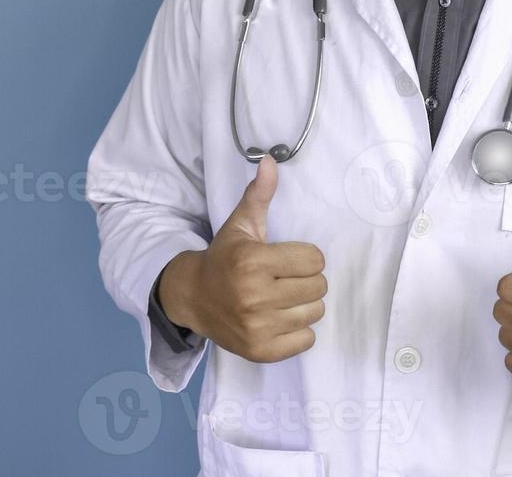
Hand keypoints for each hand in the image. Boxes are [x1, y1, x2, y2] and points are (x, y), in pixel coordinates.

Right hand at [159, 154, 325, 362]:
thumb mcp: (240, 225)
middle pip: (319, 287)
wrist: (192, 298)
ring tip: (283, 298)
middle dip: (307, 280)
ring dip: (304, 305)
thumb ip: (259, 195)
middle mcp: (254, 296)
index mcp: (252, 262)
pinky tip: (280, 319)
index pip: (314, 260)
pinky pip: (306, 341)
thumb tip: (270, 160)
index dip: (305, 257)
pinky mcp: (260, 351)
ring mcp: (257, 327)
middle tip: (285, 279)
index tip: (288, 258)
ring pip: (315, 313)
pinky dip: (299, 331)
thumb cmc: (224, 258)